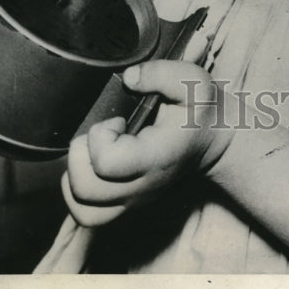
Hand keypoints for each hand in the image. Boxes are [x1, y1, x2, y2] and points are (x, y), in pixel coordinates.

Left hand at [62, 60, 232, 227]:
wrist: (213, 142)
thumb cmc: (200, 111)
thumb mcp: (193, 81)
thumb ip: (161, 73)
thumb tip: (128, 78)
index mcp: (156, 158)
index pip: (107, 163)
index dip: (101, 135)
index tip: (118, 120)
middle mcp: (141, 188)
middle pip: (86, 189)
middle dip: (82, 154)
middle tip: (103, 134)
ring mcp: (132, 202)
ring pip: (83, 209)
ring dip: (75, 176)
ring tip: (95, 151)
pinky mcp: (125, 205)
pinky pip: (87, 215)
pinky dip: (76, 193)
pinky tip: (91, 166)